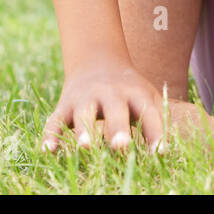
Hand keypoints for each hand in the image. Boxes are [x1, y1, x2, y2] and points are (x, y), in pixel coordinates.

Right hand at [41, 61, 165, 153]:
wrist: (96, 60)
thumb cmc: (129, 91)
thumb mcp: (146, 97)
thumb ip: (156, 120)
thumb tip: (164, 153)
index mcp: (134, 93)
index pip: (148, 113)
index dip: (155, 132)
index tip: (160, 152)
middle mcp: (109, 93)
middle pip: (114, 110)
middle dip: (117, 128)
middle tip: (121, 146)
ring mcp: (84, 99)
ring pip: (83, 114)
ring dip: (84, 130)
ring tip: (86, 147)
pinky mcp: (64, 106)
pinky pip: (55, 121)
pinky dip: (50, 136)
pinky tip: (49, 151)